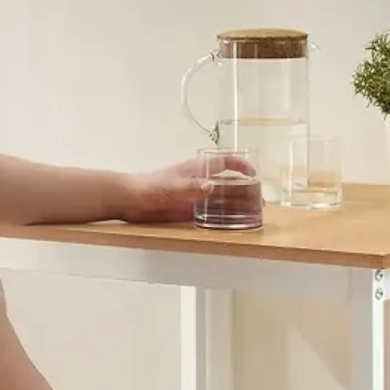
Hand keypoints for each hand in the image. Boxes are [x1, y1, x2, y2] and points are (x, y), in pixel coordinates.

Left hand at [122, 154, 255, 224]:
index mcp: (199, 169)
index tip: (253, 174)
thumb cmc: (151, 187)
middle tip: (258, 202)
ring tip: (250, 216)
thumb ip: (193, 187)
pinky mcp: (188, 211)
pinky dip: (221, 218)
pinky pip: (209, 214)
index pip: (225, 162)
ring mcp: (195, 197)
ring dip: (235, 206)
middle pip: (228, 183)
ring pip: (221, 200)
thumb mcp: (173, 186)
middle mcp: (200, 181)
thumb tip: (213, 187)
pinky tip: (229, 227)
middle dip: (244, 191)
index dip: (241, 165)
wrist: (132, 200)